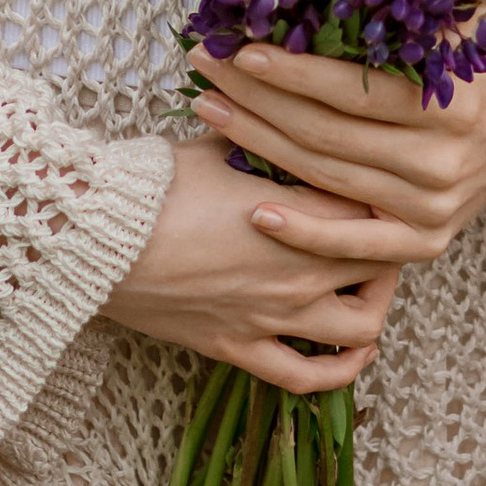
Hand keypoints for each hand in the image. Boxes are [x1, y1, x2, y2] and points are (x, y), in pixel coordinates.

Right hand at [101, 136, 436, 391]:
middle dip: (389, 242)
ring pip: (359, 327)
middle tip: (382, 226)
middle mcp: (296, 271)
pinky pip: (304, 377)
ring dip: (375, 305)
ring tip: (370, 286)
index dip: (384, 191)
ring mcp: (271, 317)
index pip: (371, 204)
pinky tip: (352, 352)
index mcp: (296, 214)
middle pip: (380, 262)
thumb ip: (260, 133)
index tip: (383, 180)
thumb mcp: (214, 143)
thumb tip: (279, 108)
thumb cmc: (152, 187)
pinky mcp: (238, 348)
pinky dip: (338, 371)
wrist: (96, 244)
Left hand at [190, 0, 485, 258]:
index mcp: (455, 104)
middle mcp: (444, 162)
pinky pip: (355, 246)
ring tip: (209, 111)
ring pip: (327, 178)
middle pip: (328, 133)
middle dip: (258, 99)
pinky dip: (304, 232)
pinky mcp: (426, 242)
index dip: (297, 71)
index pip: (358, 89)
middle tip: (206, 69)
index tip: (243, 48)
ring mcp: (434, 208)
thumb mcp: (474, 20)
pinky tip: (255, 210)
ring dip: (259, 146)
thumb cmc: (485, 61)